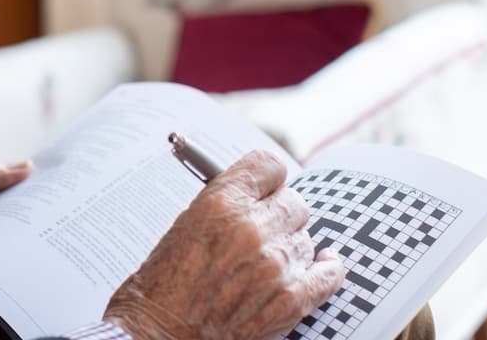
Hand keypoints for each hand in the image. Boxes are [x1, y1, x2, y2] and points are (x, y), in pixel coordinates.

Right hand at [102, 150, 344, 339]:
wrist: (159, 336)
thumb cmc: (162, 285)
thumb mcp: (184, 225)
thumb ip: (223, 202)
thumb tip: (256, 190)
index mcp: (220, 204)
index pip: (269, 165)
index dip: (266, 177)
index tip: (265, 185)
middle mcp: (251, 229)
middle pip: (293, 201)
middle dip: (278, 213)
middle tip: (263, 227)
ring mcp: (274, 266)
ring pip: (306, 237)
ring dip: (291, 246)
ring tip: (265, 263)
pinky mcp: (290, 301)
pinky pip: (328, 274)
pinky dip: (326, 269)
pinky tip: (322, 264)